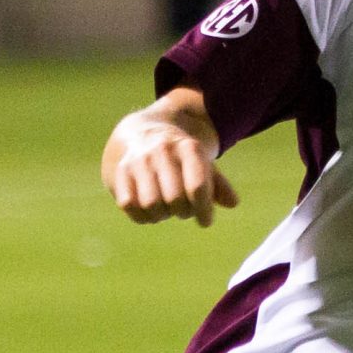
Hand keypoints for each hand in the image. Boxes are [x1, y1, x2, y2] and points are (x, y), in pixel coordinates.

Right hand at [103, 106, 239, 226]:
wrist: (141, 131)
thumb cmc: (179, 156)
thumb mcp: (202, 163)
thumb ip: (219, 184)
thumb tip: (233, 203)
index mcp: (188, 148)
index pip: (197, 186)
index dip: (204, 210)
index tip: (205, 221)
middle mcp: (162, 152)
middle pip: (175, 199)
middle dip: (183, 212)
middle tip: (184, 210)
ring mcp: (139, 161)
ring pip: (151, 204)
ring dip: (162, 215)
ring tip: (166, 209)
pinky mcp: (119, 172)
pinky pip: (129, 205)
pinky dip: (142, 216)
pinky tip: (149, 212)